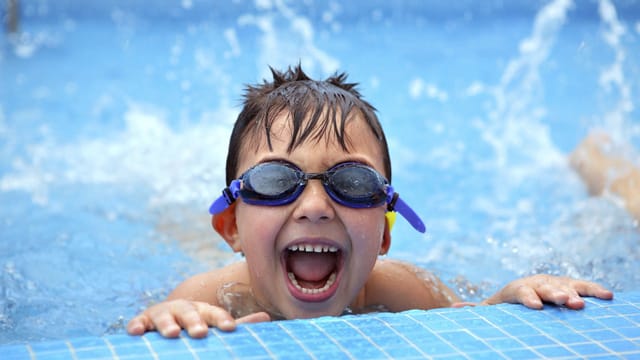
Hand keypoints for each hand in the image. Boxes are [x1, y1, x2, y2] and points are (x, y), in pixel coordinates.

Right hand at [126, 299, 270, 337]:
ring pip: (165, 315)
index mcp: (203, 310)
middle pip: (190, 313)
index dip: (222, 319)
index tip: (230, 328)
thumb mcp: (215, 325)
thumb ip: (239, 325)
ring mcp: (163, 313)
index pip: (215, 313)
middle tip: (201, 333)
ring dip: (168, 323)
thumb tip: (266, 317)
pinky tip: (137, 332)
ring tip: (173, 333)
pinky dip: (137, 325)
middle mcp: (184, 308)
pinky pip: (139, 322)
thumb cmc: (197, 325)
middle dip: (195, 321)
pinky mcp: (143, 321)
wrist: (168, 322)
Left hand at [481, 274, 612, 309]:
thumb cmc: (509, 303)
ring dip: (576, 294)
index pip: (523, 292)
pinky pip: (584, 287)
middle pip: (547, 289)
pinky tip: (608, 297)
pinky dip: (595, 291)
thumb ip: (476, 308)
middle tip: (567, 303)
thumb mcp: (493, 306)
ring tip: (583, 304)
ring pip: (566, 287)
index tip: (535, 307)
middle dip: (556, 295)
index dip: (529, 298)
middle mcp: (538, 283)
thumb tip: (453, 308)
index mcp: (518, 289)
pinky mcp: (571, 285)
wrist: (529, 287)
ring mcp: (555, 283)